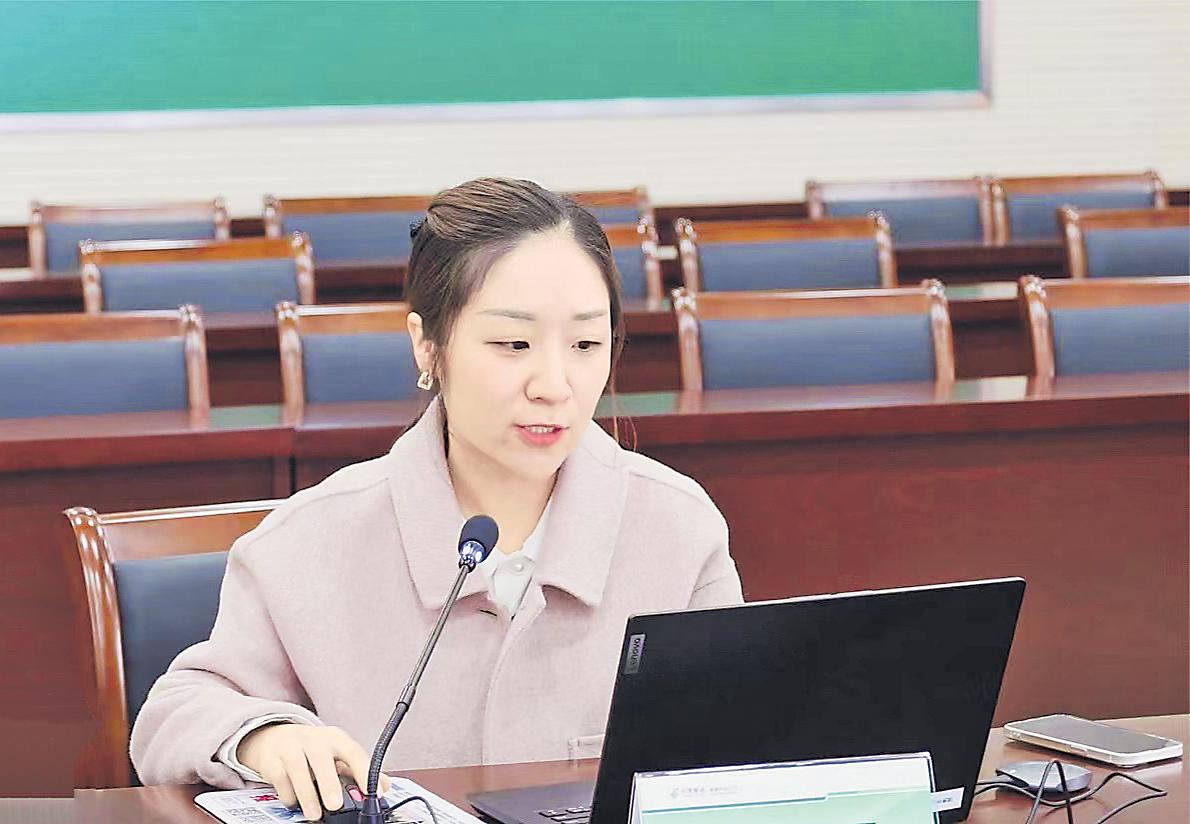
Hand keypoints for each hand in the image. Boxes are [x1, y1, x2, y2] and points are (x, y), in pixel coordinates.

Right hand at [238, 723, 391, 820]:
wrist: (273, 738)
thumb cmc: (312, 749)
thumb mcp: (337, 754)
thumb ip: (359, 769)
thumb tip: (385, 785)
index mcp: (336, 739)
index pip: (354, 752)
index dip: (364, 772)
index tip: (374, 792)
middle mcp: (314, 740)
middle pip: (322, 759)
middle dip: (329, 783)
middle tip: (335, 805)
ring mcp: (291, 749)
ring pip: (298, 771)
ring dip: (307, 796)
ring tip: (315, 814)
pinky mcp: (272, 761)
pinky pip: (281, 780)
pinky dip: (289, 795)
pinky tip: (295, 802)